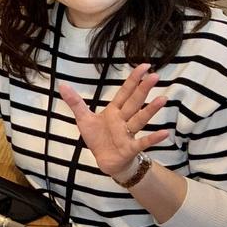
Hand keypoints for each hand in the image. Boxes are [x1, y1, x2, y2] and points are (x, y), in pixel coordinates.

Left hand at [59, 63, 168, 180]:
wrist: (105, 161)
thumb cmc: (98, 138)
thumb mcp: (84, 119)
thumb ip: (75, 102)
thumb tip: (62, 85)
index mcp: (113, 111)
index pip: (124, 92)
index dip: (133, 79)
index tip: (145, 66)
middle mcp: (123, 120)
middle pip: (134, 102)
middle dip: (143, 89)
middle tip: (155, 76)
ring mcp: (128, 133)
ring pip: (140, 119)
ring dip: (151, 110)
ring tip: (163, 99)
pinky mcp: (130, 148)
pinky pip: (143, 142)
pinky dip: (153, 138)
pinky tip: (165, 133)